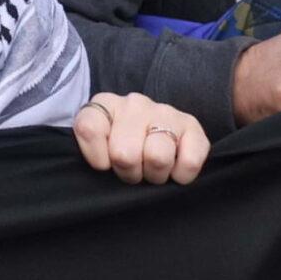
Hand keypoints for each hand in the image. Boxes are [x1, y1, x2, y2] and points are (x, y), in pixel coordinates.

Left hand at [72, 93, 209, 184]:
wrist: (156, 139)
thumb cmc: (120, 147)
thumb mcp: (97, 145)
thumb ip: (92, 149)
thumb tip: (103, 165)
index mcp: (105, 104)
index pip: (88, 129)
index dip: (97, 158)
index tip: (104, 163)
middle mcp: (134, 104)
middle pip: (125, 155)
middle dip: (129, 172)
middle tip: (134, 170)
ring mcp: (164, 112)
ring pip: (158, 158)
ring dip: (155, 175)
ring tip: (152, 168)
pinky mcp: (192, 126)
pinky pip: (189, 162)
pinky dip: (181, 175)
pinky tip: (174, 168)